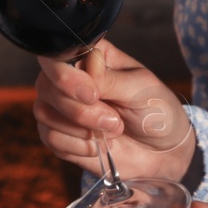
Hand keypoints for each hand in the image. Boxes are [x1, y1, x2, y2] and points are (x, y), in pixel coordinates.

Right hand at [33, 39, 193, 181]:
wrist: (164, 152)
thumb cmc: (157, 111)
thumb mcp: (142, 88)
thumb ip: (110, 80)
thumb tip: (84, 71)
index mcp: (90, 58)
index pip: (56, 56)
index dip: (66, 76)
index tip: (93, 94)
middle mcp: (70, 79)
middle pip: (45, 86)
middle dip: (79, 110)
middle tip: (114, 120)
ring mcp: (62, 108)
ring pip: (43, 112)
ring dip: (80, 129)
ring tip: (113, 131)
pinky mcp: (61, 135)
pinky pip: (50, 138)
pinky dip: (77, 146)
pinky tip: (99, 145)